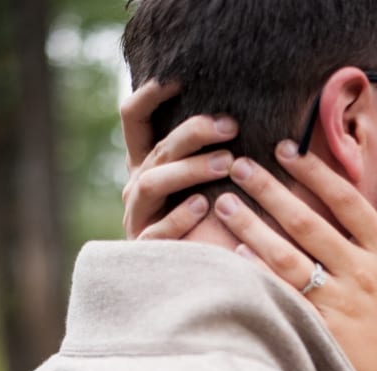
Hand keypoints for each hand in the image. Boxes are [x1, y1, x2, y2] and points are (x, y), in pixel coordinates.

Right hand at [120, 80, 238, 238]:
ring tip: (226, 164)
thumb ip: (210, 156)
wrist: (185, 286)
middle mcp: (136, 188)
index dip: (147, 95)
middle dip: (192, 134)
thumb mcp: (204, 187)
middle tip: (231, 126)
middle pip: (157, 150)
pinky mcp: (146, 251)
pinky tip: (203, 206)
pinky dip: (179, 217)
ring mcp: (138, 219)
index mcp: (147, 166)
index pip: (134, 120)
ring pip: (151, 184)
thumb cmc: (205, 228)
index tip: (175, 78)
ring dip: (189, 170)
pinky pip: (157, 231)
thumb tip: (242, 119)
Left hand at [213, 144, 376, 370]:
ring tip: (224, 205)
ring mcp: (339, 304)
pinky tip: (235, 257)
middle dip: (269, 190)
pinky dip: (260, 277)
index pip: (345, 200)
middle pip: (306, 222)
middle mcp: (360, 272)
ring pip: (287, 257)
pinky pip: (285, 299)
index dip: (313, 171)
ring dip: (253, 227)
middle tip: (238, 166)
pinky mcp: (324, 333)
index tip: (286, 150)